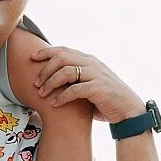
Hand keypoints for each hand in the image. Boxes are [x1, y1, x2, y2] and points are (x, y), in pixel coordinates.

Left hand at [30, 46, 144, 122]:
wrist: (128, 111)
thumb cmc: (106, 100)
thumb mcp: (89, 84)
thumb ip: (75, 80)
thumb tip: (53, 80)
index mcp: (89, 60)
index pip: (64, 50)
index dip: (46, 52)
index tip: (32, 58)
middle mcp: (92, 64)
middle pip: (61, 57)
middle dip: (45, 69)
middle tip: (36, 83)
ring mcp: (96, 75)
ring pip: (66, 71)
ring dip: (50, 83)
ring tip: (42, 94)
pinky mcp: (99, 88)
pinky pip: (75, 89)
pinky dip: (62, 97)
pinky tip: (54, 104)